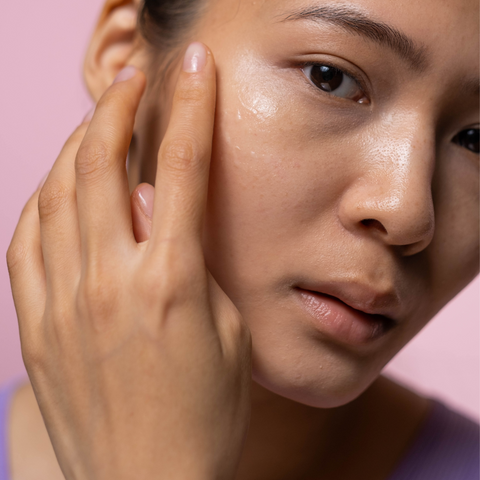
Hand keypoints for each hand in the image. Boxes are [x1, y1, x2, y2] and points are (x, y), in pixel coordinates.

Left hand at [7, 43, 251, 479]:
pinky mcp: (38, 324)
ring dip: (79, 144)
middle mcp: (110, 281)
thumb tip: (158, 208)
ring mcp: (65, 302)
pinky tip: (60, 184)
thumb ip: (194, 262)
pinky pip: (26, 239)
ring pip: (57, 192)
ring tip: (97, 123)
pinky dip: (42, 197)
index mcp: (172, 281)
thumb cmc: (205, 412)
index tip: (194, 68)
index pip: (183, 168)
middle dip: (119, 108)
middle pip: (103, 164)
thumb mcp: (225, 330)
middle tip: (134, 81)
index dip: (191, 107)